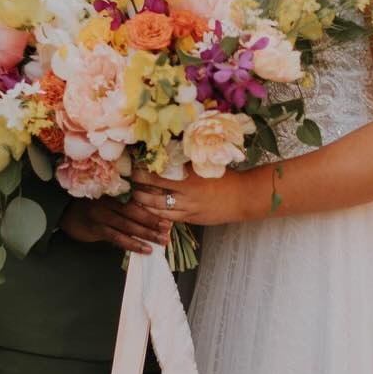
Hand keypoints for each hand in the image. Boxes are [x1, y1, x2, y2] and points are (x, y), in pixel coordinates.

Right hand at [59, 190, 171, 255]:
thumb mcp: (106, 201)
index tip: (168, 218)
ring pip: (128, 226)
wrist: (63, 213)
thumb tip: (148, 215)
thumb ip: (123, 206)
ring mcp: (100, 214)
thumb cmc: (89, 208)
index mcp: (113, 193)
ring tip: (161, 242)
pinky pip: (117, 237)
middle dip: (153, 223)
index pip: (136, 201)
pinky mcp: (95, 228)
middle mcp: (108, 201)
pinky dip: (132, 244)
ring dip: (146, 235)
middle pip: (134, 212)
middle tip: (168, 231)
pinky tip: (144, 249)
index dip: (152, 210)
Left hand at [131, 167, 258, 228]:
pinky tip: (149, 211)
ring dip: (144, 205)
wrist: (243, 197)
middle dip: (139, 191)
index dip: (143, 174)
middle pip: (154, 196)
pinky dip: (157, 215)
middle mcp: (186, 195)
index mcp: (189, 179)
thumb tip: (167, 153)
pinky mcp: (191, 220)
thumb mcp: (205, 166)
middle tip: (129, 185)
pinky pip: (169, 219)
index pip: (158, 177)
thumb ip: (186, 163)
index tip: (134, 169)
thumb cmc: (225, 177)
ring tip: (134, 198)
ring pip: (159, 210)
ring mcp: (188, 210)